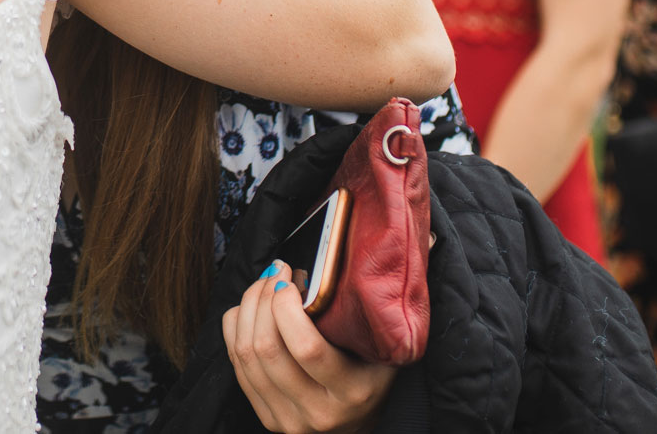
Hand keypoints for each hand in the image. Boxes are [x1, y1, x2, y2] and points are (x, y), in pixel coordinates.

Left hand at [222, 261, 398, 432]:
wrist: (361, 426)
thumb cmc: (376, 375)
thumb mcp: (389, 349)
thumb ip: (391, 305)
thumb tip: (420, 241)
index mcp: (351, 393)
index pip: (306, 348)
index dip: (286, 306)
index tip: (290, 277)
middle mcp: (317, 412)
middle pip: (267, 348)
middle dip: (262, 298)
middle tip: (276, 272)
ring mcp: (287, 419)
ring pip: (245, 355)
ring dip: (248, 308)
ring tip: (265, 285)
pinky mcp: (266, 416)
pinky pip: (236, 365)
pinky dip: (236, 327)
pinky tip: (251, 308)